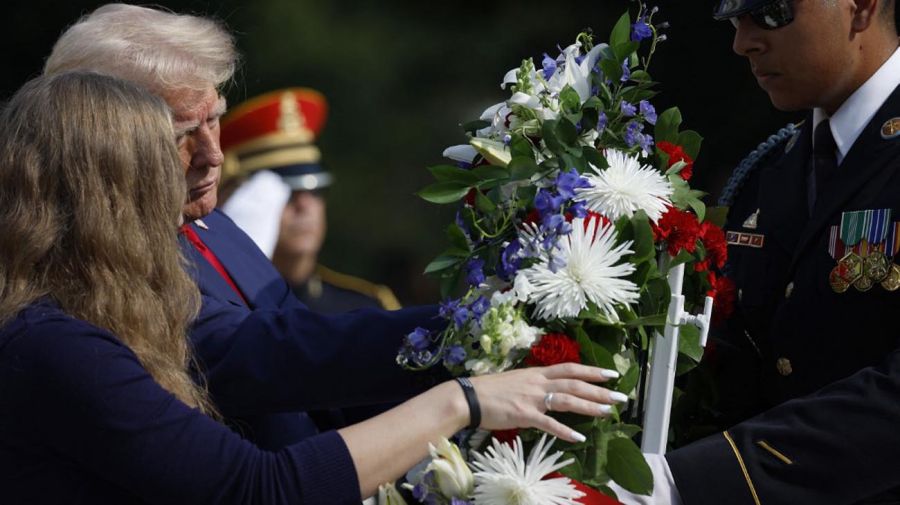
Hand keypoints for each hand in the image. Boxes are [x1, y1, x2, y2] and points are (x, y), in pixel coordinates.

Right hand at [469, 363, 625, 441]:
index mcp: (536, 373)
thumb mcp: (515, 381)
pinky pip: (549, 423)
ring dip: (589, 406)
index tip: (610, 374)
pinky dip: (564, 430)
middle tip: (620, 396)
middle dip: (599, 390)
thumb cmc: (489, 390)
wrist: (469, 397)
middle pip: (575, 383)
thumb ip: (533, 384)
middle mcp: (538, 383)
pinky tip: (578, 436)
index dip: (591, 370)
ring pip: (567, 399)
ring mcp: (532, 398)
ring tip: (607, 412)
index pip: (570, 368)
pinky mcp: (525, 414)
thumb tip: (545, 391)